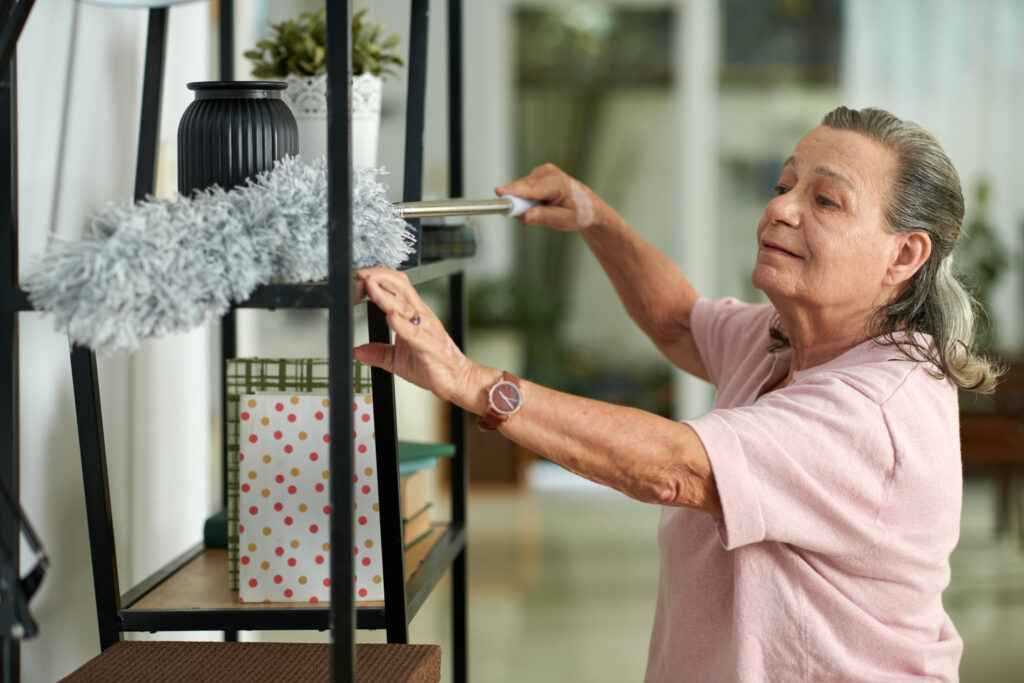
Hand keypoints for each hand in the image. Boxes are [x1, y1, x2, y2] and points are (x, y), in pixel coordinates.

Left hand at [353, 268, 485, 411]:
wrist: (457, 379)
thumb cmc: (433, 365)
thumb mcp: (397, 360)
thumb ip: (378, 353)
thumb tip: (357, 351)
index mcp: (414, 316)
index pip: (398, 287)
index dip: (380, 277)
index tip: (361, 275)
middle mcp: (421, 317)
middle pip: (401, 287)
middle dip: (380, 277)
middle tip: (362, 274)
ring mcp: (426, 330)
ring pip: (405, 306)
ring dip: (385, 295)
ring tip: (370, 286)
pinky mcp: (429, 346)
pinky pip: (414, 332)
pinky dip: (401, 324)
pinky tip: (390, 317)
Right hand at [496, 163, 606, 231]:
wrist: (588, 206)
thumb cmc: (579, 212)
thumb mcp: (564, 220)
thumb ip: (543, 217)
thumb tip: (524, 216)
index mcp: (558, 183)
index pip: (531, 188)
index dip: (514, 191)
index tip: (499, 193)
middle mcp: (548, 172)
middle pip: (522, 188)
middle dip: (519, 205)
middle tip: (528, 219)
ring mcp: (542, 171)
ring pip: (521, 189)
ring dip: (524, 203)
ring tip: (543, 211)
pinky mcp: (537, 175)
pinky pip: (523, 188)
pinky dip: (527, 199)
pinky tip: (540, 204)